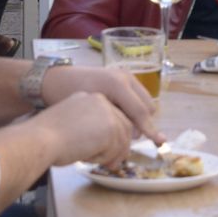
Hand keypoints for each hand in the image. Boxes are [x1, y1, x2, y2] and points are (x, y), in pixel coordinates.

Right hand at [31, 91, 139, 168]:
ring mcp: (107, 113)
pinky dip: (104, 159)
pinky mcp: (110, 128)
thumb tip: (103, 142)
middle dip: (121, 146)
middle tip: (114, 163)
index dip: (115, 135)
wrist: (38, 141)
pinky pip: (115, 149)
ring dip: (112, 155)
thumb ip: (88, 127)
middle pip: (123, 125)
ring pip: (121, 139)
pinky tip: (88, 160)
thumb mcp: (69, 124)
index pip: (112, 115)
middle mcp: (100, 101)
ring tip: (101, 165)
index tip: (113, 149)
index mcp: (89, 97)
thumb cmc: (45, 138)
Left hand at [41, 65, 160, 141]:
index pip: (140, 112)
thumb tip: (134, 136)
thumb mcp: (91, 113)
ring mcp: (125, 75)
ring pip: (144, 101)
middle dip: (143, 123)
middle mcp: (125, 77)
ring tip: (123, 126)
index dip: (149, 129)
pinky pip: (137, 96)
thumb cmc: (69, 99)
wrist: (57, 80)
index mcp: (117, 85)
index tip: (160, 141)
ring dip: (138, 115)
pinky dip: (134, 108)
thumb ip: (114, 123)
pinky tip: (120, 116)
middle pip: (147, 106)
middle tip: (129, 136)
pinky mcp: (122, 77)